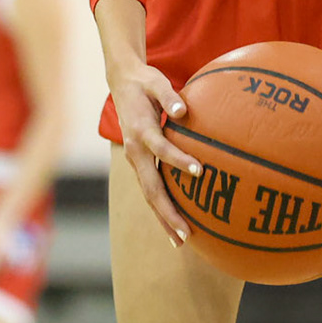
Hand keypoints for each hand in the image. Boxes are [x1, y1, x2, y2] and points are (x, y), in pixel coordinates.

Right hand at [109, 62, 203, 246]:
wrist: (121, 82)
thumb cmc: (145, 81)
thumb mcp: (156, 82)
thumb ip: (169, 96)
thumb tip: (183, 111)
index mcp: (140, 131)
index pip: (161, 150)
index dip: (179, 161)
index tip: (200, 171)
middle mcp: (135, 151)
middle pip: (151, 188)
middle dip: (168, 213)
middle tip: (185, 235)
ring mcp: (135, 159)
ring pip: (149, 194)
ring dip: (164, 217)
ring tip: (180, 240)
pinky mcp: (139, 162)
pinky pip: (150, 188)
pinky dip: (161, 207)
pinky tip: (174, 222)